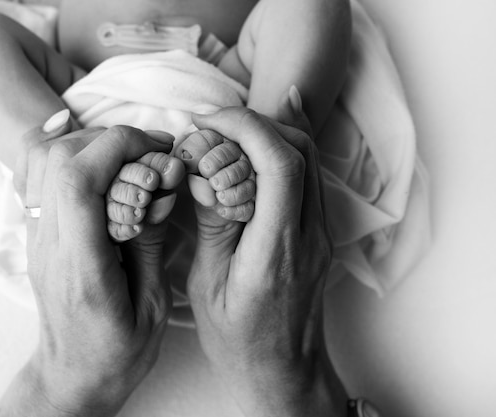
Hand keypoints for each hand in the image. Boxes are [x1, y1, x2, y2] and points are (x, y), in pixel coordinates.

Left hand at [0, 121, 177, 415]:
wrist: (75, 374)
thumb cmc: (119, 350)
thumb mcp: (152, 302)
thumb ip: (152, 239)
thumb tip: (160, 183)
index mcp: (81, 267)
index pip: (78, 179)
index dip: (120, 147)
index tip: (159, 152)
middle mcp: (49, 244)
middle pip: (58, 158)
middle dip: (112, 141)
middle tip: (153, 153)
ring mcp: (37, 237)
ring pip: (41, 158)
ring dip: (90, 143)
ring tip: (129, 155)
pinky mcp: (39, 233)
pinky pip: (35, 174)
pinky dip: (59, 147)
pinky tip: (85, 143)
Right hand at [187, 87, 347, 415]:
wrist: (281, 371)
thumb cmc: (237, 339)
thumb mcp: (208, 283)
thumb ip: (212, 223)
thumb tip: (206, 173)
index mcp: (275, 250)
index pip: (278, 165)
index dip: (245, 127)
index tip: (208, 122)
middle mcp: (307, 235)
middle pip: (300, 150)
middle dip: (254, 123)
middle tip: (213, 126)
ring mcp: (319, 234)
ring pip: (309, 158)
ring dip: (269, 133)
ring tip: (227, 135)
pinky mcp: (318, 234)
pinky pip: (308, 177)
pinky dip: (284, 150)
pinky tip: (262, 137)